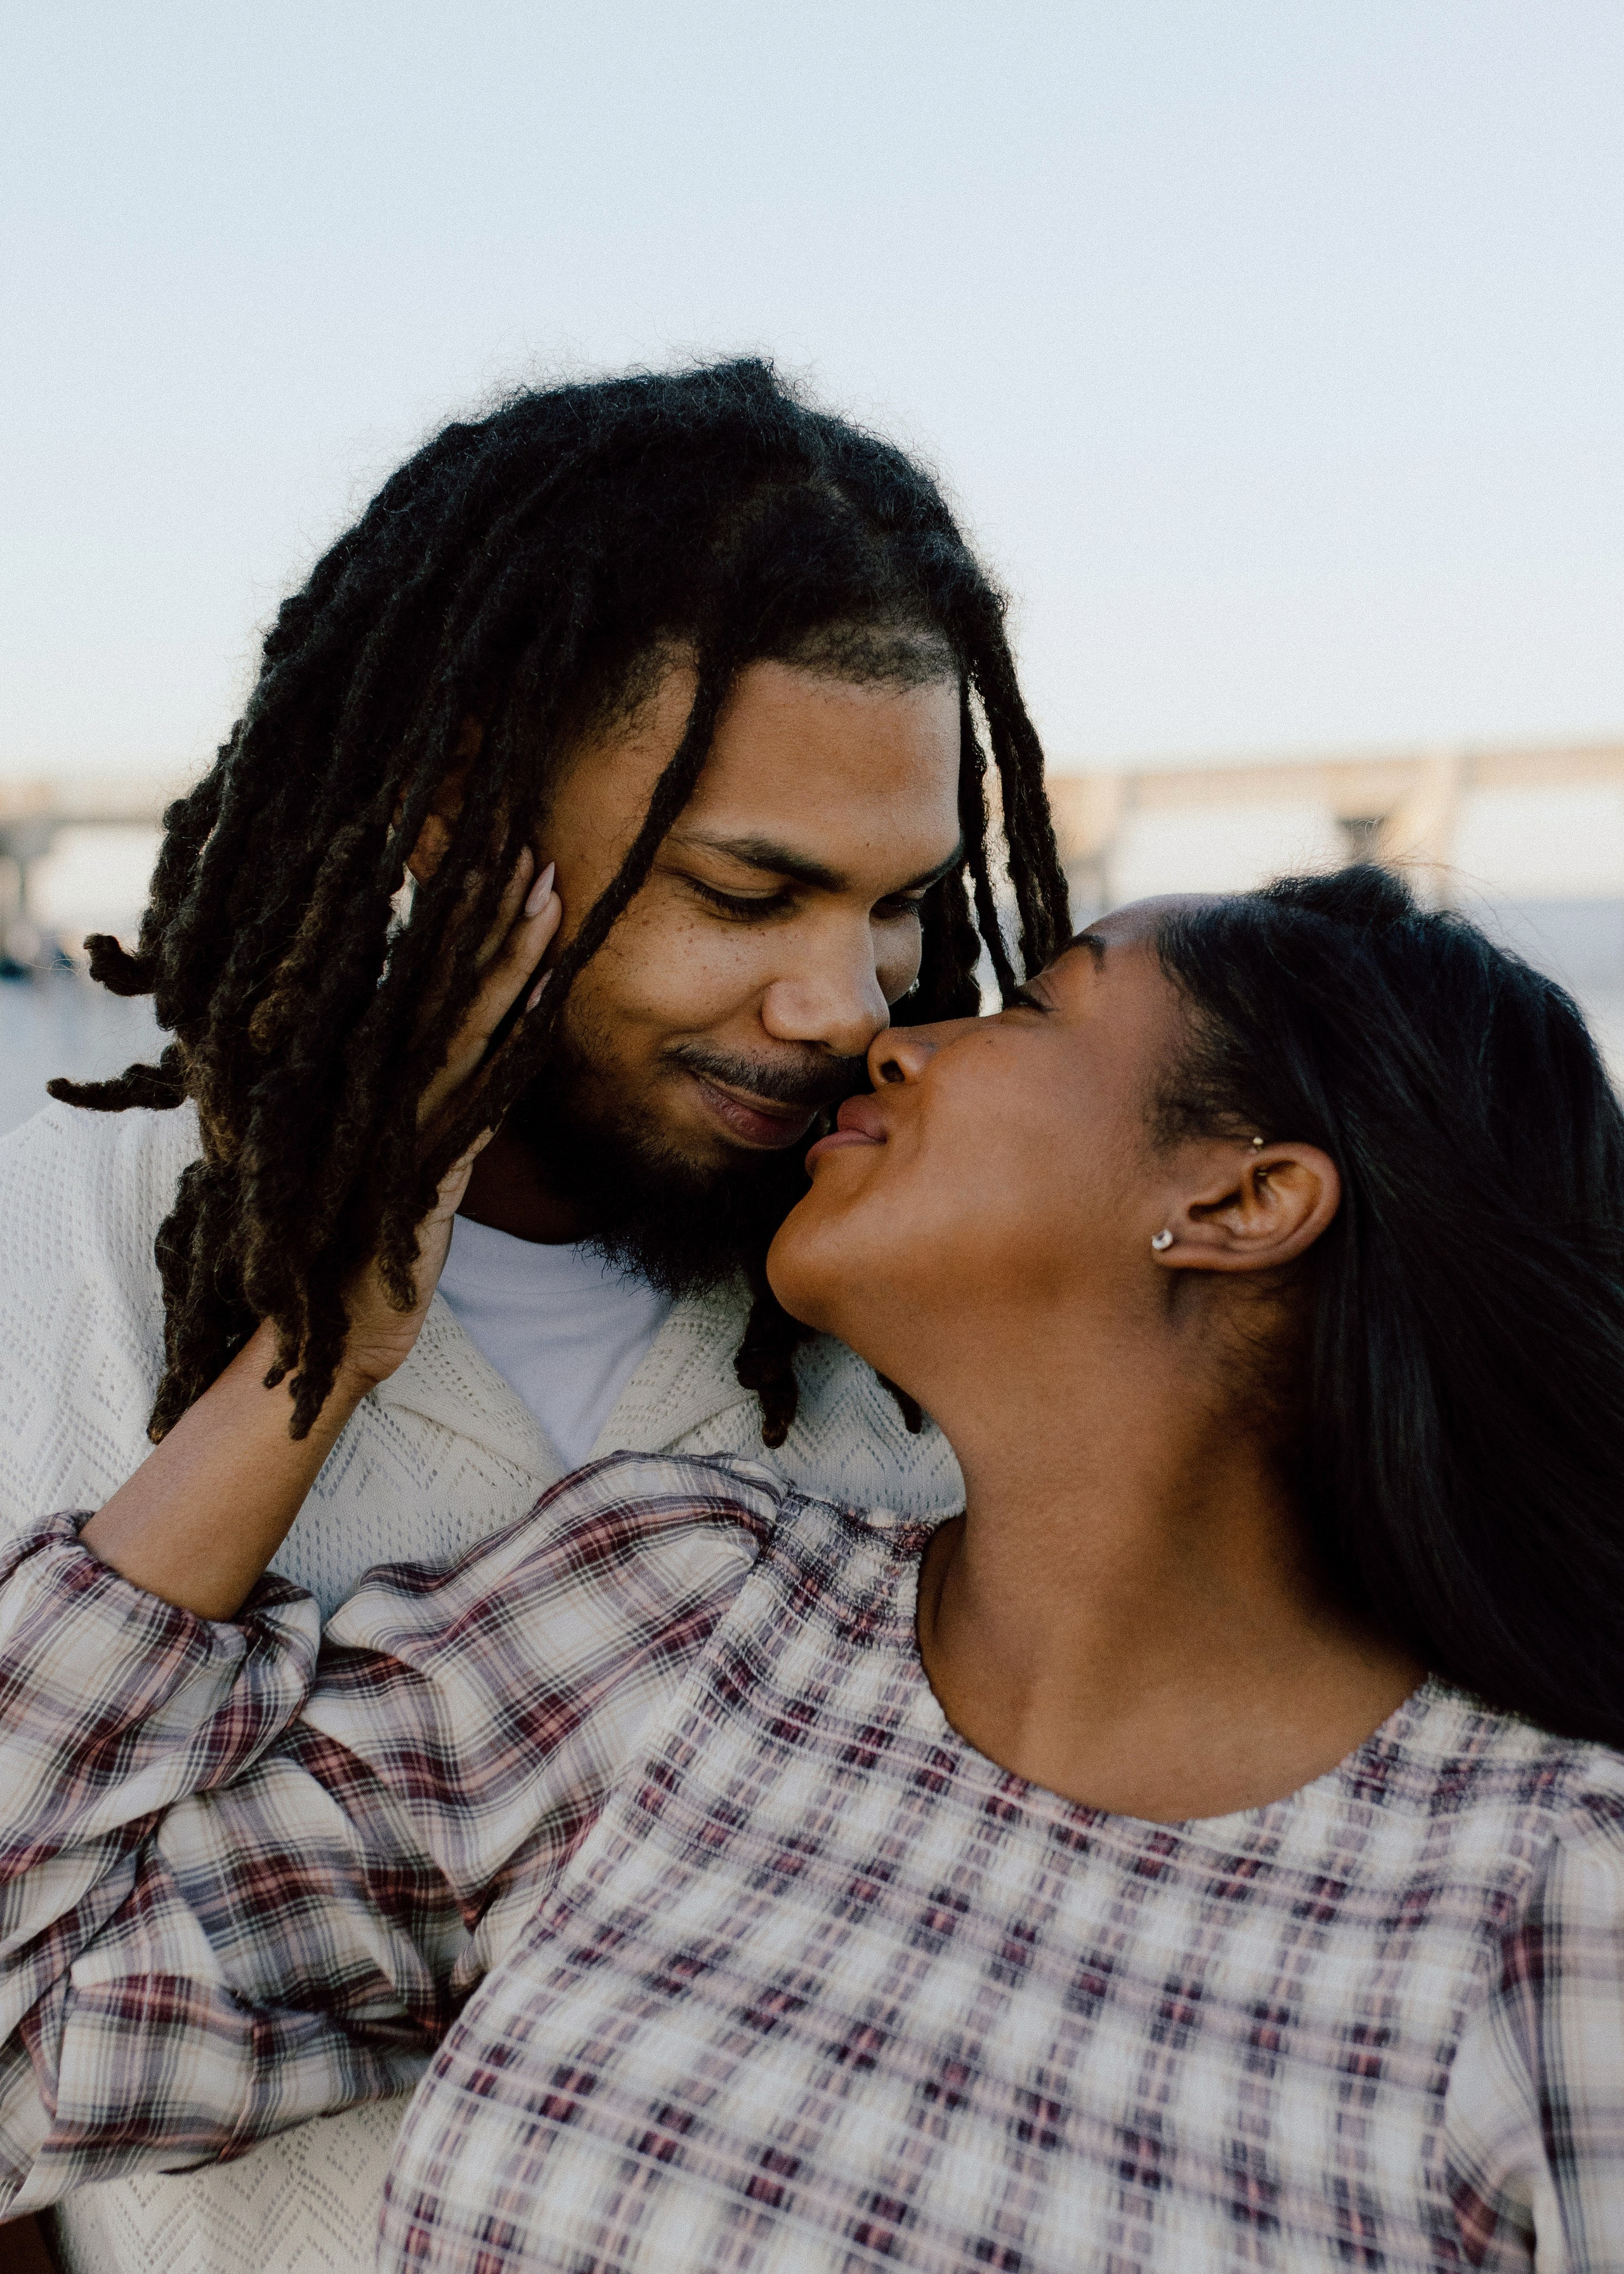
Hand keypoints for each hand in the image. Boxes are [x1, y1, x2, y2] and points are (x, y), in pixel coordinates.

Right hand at [338, 845, 561, 1390]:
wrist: (338, 1329)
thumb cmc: (365, 1246)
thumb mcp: (397, 1162)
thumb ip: (424, 1107)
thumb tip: (462, 1056)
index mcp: (371, 1077)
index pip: (422, 981)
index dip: (461, 922)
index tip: (496, 859)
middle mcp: (382, 1087)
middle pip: (444, 983)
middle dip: (489, 914)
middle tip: (531, 848)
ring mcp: (401, 1123)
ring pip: (464, 1020)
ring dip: (510, 956)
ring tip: (549, 895)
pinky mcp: (424, 1167)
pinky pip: (477, 1088)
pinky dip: (510, 1039)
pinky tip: (545, 993)